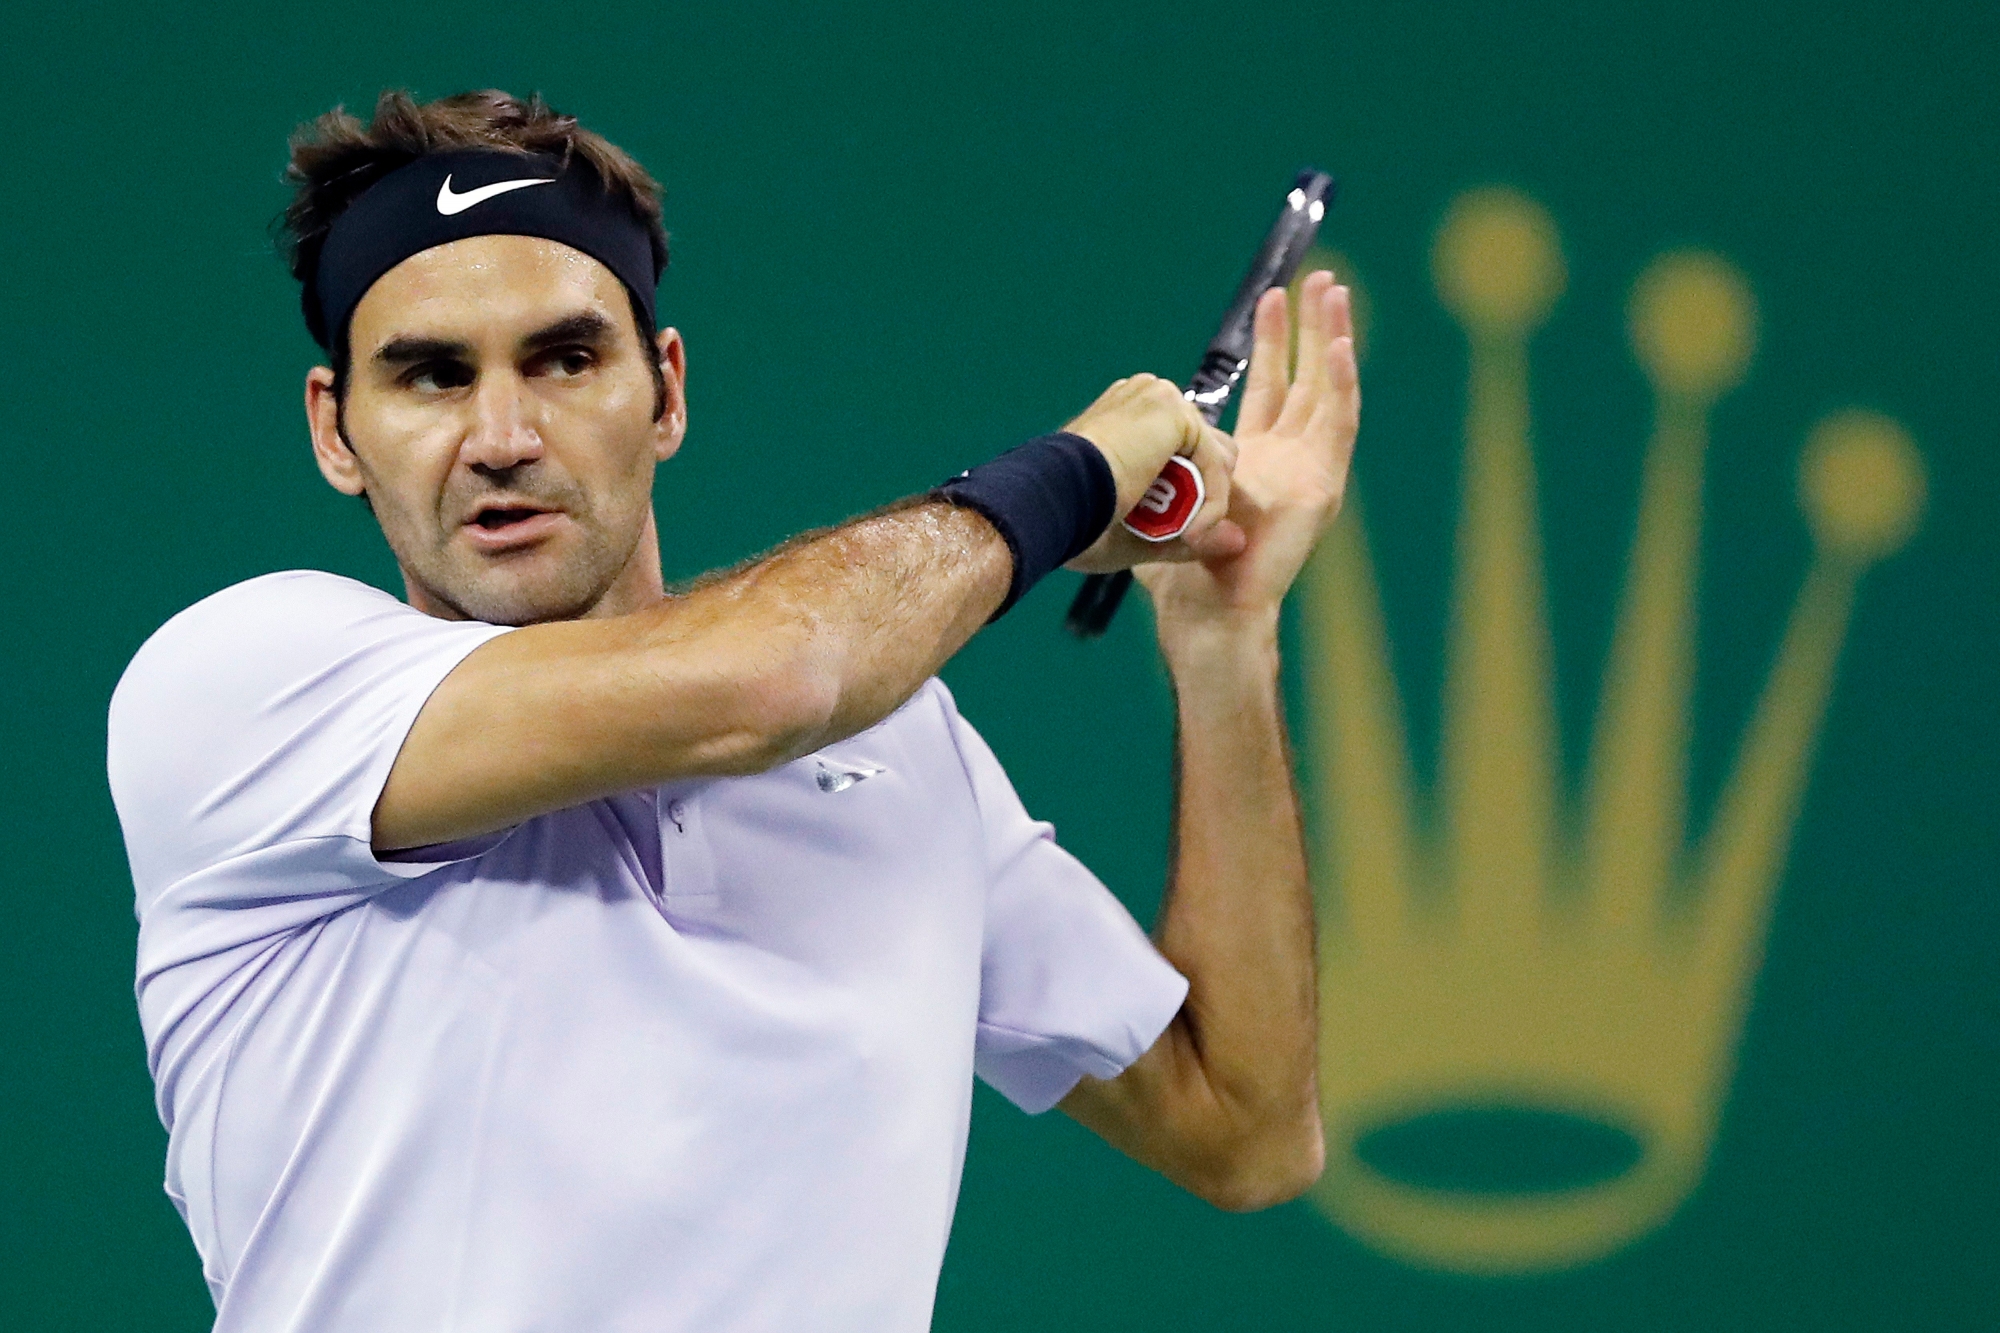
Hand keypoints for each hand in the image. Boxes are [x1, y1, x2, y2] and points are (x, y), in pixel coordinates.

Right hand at [1061, 374, 1248, 572]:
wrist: (1053, 500)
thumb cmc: (1076, 517)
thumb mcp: (1138, 529)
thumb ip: (1187, 534)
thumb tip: (1239, 543)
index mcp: (1126, 417)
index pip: (1181, 449)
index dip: (1187, 492)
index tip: (1176, 529)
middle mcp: (1145, 398)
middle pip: (1204, 449)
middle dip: (1201, 494)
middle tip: (1184, 531)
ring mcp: (1160, 399)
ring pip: (1214, 456)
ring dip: (1205, 499)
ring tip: (1184, 532)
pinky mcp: (1174, 412)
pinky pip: (1214, 461)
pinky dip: (1211, 499)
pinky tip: (1193, 527)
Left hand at [1136, 271, 1359, 633]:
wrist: (1202, 611)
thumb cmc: (1178, 576)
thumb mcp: (1163, 507)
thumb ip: (1154, 476)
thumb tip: (1121, 456)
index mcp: (1254, 462)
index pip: (1270, 389)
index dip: (1274, 344)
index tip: (1268, 301)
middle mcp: (1288, 462)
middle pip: (1304, 378)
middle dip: (1307, 326)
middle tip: (1314, 278)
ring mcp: (1310, 473)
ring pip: (1328, 390)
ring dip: (1332, 338)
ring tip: (1334, 291)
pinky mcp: (1322, 487)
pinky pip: (1339, 425)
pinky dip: (1341, 384)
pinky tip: (1339, 345)